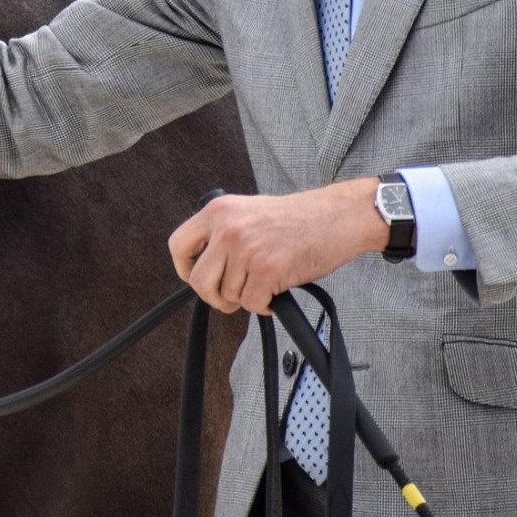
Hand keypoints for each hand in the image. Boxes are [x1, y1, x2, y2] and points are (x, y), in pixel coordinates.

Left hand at [167, 179, 385, 313]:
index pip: (178, 245)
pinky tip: (277, 291)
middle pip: (198, 281)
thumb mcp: (248, 212)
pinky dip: (265, 305)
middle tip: (232, 295)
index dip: (184, 268)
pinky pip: (252, 304)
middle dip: (214, 296)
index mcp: (218, 211)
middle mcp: (227, 228)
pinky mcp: (267, 270)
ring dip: (246, 297)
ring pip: (228, 295)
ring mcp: (246, 249)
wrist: (337, 216)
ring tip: (265, 282)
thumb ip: (223, 233)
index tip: (196, 277)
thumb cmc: (298, 218)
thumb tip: (203, 268)